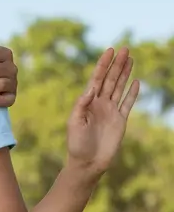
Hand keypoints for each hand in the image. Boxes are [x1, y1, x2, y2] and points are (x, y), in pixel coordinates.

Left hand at [66, 47, 138, 175]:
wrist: (87, 163)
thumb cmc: (76, 144)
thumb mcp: (74, 123)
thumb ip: (81, 105)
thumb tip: (91, 88)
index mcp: (87, 102)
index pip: (96, 79)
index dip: (103, 65)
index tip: (109, 51)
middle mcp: (99, 104)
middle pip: (110, 79)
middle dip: (116, 64)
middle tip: (124, 48)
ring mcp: (110, 111)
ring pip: (120, 87)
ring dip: (125, 73)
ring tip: (130, 58)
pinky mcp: (120, 121)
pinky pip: (128, 103)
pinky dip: (132, 93)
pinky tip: (136, 81)